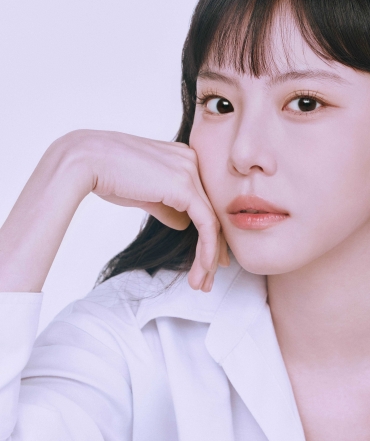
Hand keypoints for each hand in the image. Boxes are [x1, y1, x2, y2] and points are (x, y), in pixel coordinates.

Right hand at [0, 130, 227, 292]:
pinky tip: (203, 269)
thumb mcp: (144, 192)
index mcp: (183, 157)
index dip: (209, 234)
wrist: (86, 161)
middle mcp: (192, 161)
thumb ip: (166, 205)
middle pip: (212, 212)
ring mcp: (190, 172)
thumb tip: (182, 223)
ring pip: (212, 222)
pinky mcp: (184, 187)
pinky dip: (206, 250)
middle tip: (209, 280)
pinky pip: (206, 224)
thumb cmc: (107, 174)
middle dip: (213, 251)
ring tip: (202, 284)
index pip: (204, 202)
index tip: (209, 262)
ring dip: (209, 257)